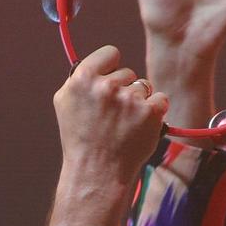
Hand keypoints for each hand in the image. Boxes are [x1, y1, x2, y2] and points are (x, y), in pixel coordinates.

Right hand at [53, 45, 168, 184]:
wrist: (97, 172)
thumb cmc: (80, 138)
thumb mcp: (65, 102)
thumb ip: (80, 78)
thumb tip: (97, 62)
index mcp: (83, 78)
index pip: (110, 53)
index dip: (111, 68)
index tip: (108, 83)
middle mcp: (106, 86)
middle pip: (128, 72)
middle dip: (124, 90)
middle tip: (112, 115)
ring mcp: (129, 99)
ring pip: (144, 86)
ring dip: (139, 102)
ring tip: (124, 124)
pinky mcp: (150, 112)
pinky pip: (160, 100)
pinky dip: (154, 113)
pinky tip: (139, 127)